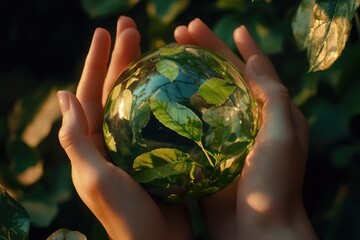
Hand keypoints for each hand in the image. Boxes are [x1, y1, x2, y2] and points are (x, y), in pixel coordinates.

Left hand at [57, 16, 191, 239]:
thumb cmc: (124, 215)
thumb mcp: (93, 178)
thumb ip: (76, 139)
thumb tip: (63, 95)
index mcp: (93, 141)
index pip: (90, 93)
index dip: (95, 62)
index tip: (104, 33)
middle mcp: (113, 138)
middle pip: (116, 89)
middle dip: (121, 57)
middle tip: (133, 27)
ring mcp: (137, 142)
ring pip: (139, 99)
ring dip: (144, 72)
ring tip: (154, 45)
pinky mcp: (159, 150)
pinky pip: (161, 117)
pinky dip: (166, 97)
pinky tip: (177, 82)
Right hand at [174, 19, 317, 238]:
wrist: (255, 230)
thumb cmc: (275, 185)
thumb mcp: (282, 136)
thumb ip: (272, 96)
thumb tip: (254, 59)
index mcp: (271, 113)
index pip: (254, 70)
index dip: (241, 47)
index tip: (225, 28)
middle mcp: (248, 120)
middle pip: (224, 78)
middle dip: (206, 52)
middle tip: (181, 33)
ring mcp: (225, 136)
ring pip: (205, 97)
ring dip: (189, 76)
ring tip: (169, 56)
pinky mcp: (207, 151)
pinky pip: (191, 123)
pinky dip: (179, 107)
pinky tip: (162, 96)